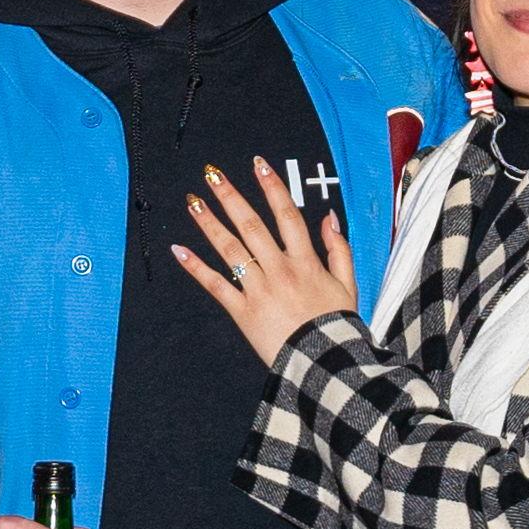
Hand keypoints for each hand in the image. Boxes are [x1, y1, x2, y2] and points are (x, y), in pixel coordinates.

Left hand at [169, 151, 355, 367]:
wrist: (326, 364)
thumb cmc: (337, 326)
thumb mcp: (349, 284)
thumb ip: (339, 249)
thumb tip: (329, 217)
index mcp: (305, 261)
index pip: (286, 214)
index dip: (272, 187)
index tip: (258, 165)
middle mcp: (280, 269)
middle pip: (251, 225)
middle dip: (230, 196)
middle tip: (212, 174)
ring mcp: (259, 290)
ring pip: (230, 250)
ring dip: (209, 223)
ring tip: (192, 202)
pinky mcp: (243, 312)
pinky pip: (216, 285)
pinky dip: (196, 268)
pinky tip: (179, 250)